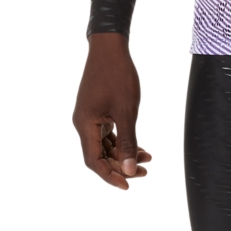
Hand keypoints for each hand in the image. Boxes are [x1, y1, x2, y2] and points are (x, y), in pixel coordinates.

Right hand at [72, 32, 151, 188]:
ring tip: (147, 158)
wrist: (109, 46)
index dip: (110, 176)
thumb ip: (128, 142)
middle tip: (145, 172)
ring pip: (104, 145)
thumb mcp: (126, 111)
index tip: (129, 184)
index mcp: (84, 125)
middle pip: (98, 156)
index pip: (94, 161)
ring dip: (122, 154)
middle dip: (120, 166)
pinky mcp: (96, 110)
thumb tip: (129, 171)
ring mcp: (89, 116)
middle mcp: (83, 123)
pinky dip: (121, 141)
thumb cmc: (117, 75)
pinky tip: (139, 146)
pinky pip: (107, 133)